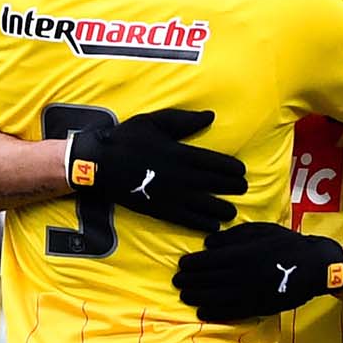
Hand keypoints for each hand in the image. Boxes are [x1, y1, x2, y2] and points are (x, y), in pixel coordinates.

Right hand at [66, 109, 239, 230]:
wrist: (99, 164)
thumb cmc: (127, 139)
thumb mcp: (155, 122)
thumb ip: (184, 121)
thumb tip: (210, 116)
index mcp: (181, 153)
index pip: (215, 162)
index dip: (232, 169)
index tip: (242, 172)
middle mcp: (180, 176)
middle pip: (215, 184)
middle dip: (232, 188)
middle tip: (244, 189)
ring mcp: (171, 195)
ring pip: (205, 205)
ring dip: (222, 209)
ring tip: (232, 212)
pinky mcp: (160, 210)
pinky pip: (187, 219)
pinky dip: (202, 224)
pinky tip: (213, 227)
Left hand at [172, 222, 342, 322]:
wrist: (313, 267)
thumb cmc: (286, 244)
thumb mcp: (261, 230)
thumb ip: (233, 236)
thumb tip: (208, 243)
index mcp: (243, 254)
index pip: (209, 260)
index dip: (192, 264)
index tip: (181, 264)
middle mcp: (243, 275)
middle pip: (208, 280)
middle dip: (189, 280)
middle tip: (176, 281)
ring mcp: (250, 293)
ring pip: (215, 297)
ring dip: (196, 297)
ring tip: (184, 295)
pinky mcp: (258, 307)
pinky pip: (231, 312)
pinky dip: (214, 312)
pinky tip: (202, 311)